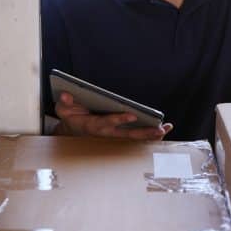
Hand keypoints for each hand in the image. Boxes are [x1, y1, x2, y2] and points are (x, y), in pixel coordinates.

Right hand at [54, 91, 172, 139]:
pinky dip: (150, 134)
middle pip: (127, 134)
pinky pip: (137, 136)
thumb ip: (65, 102)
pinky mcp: (120, 134)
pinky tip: (163, 129)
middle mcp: (107, 132)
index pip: (107, 122)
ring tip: (167, 128)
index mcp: (93, 125)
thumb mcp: (63, 109)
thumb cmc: (72, 116)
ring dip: (151, 134)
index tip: (132, 115)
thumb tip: (67, 94)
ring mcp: (115, 134)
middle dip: (144, 132)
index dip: (119, 119)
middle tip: (159, 128)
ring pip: (135, 137)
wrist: (73, 130)